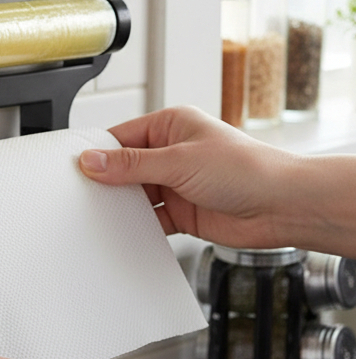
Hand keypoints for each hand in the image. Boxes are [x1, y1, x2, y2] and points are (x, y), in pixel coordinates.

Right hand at [78, 105, 300, 249]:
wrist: (283, 207)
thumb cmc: (247, 169)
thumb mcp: (179, 161)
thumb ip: (132, 165)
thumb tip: (92, 160)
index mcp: (170, 126)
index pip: (121, 138)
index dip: (97, 153)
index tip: (74, 167)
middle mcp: (171, 153)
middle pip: (125, 168)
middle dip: (106, 183)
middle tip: (81, 195)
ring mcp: (176, 184)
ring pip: (136, 196)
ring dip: (122, 207)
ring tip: (99, 216)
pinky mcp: (182, 213)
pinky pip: (150, 220)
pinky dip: (137, 227)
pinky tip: (125, 232)